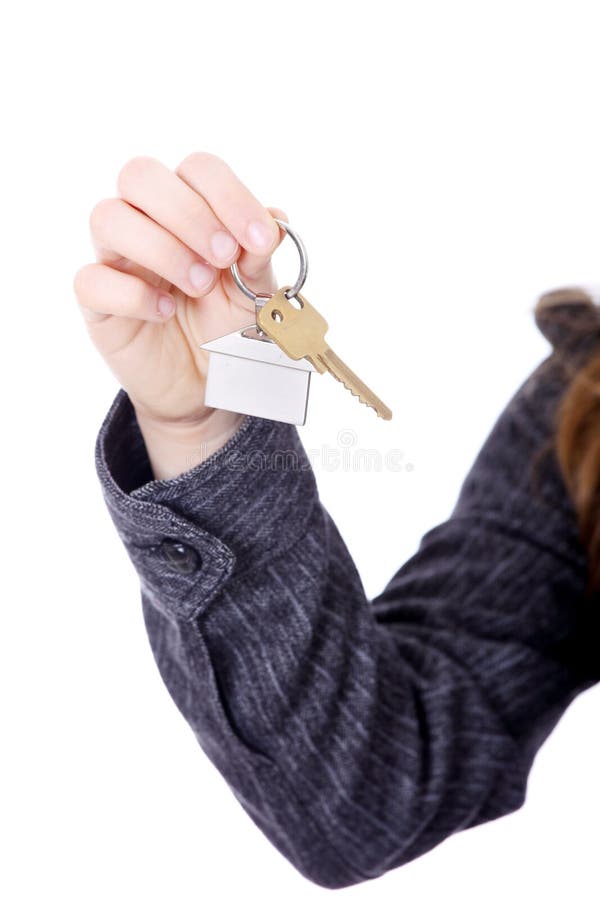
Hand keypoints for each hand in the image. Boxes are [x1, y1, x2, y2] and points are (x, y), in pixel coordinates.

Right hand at [74, 152, 287, 476]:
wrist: (209, 387)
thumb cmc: (229, 329)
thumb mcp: (256, 293)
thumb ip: (260, 257)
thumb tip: (275, 220)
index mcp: (190, 208)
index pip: (197, 169)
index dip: (229, 195)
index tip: (259, 238)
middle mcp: (146, 222)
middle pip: (140, 175)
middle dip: (188, 212)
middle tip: (222, 257)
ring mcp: (116, 259)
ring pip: (107, 217)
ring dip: (161, 248)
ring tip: (198, 286)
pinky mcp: (98, 302)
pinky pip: (92, 280)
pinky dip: (132, 294)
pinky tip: (165, 312)